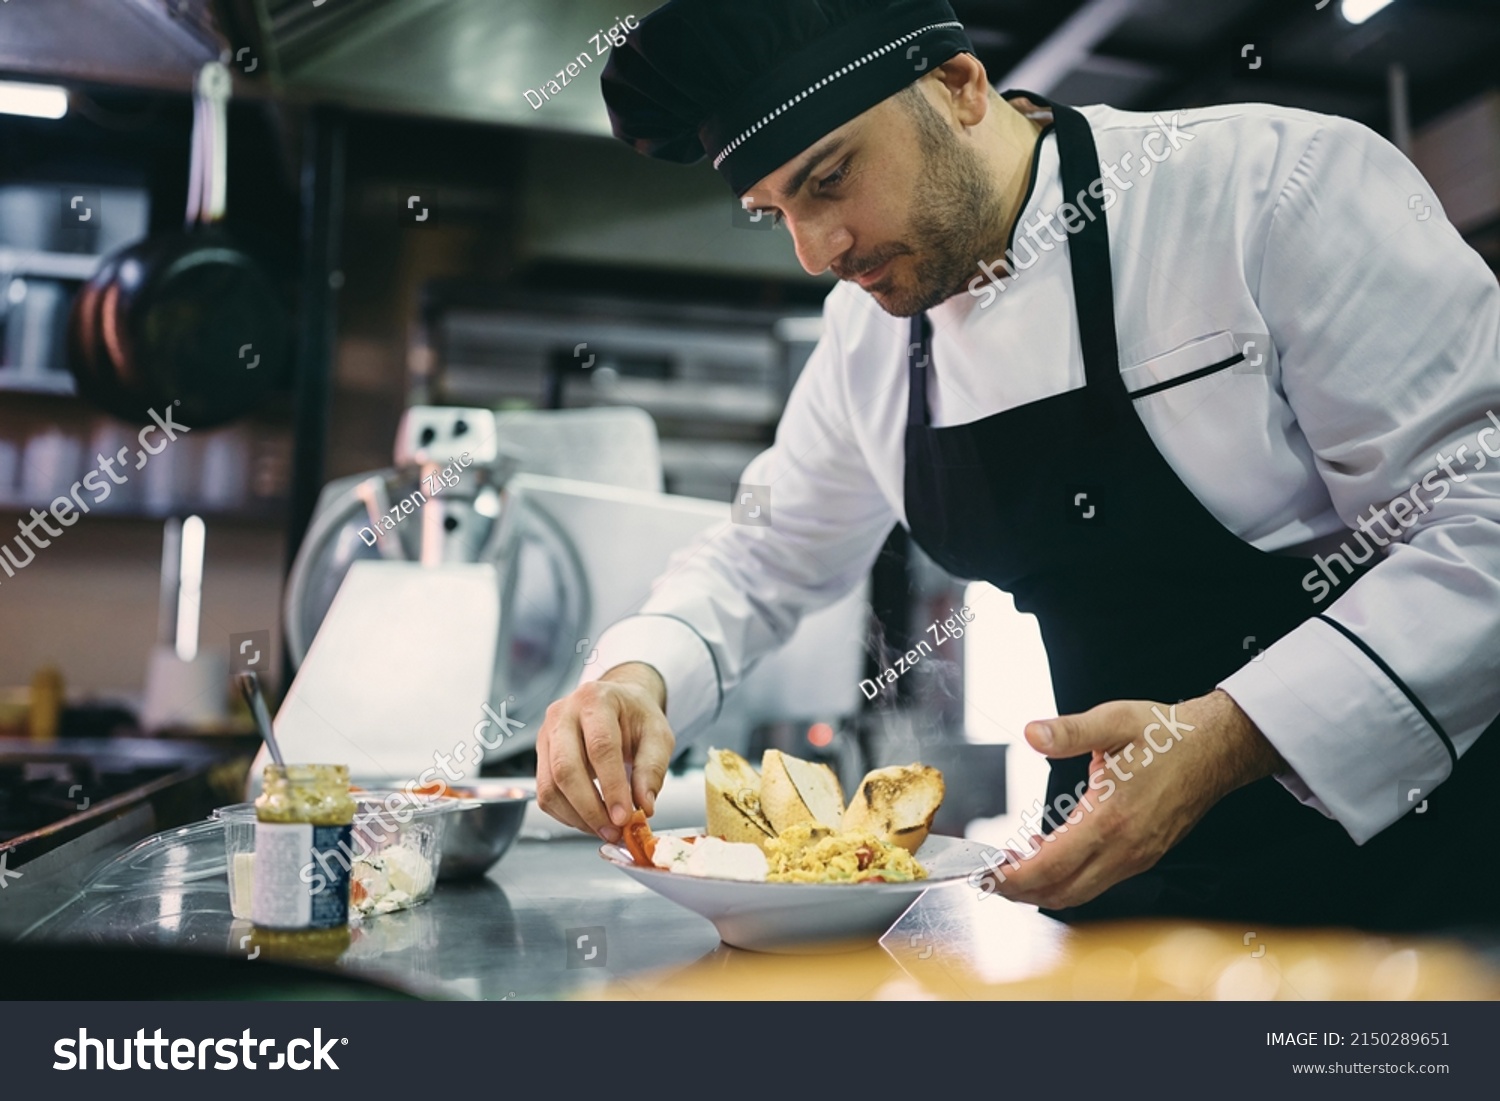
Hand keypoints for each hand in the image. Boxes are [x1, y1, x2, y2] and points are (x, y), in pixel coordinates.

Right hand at [535, 662, 673, 841]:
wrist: (616, 704)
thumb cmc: (635, 716)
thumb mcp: (657, 735)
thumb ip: (652, 769)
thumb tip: (644, 805)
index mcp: (596, 700)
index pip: (600, 747)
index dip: (612, 786)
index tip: (624, 816)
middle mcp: (563, 714)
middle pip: (565, 769)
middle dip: (590, 808)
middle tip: (613, 830)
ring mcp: (546, 735)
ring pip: (550, 786)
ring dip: (577, 817)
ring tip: (606, 829)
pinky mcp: (540, 757)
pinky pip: (545, 794)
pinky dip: (567, 815)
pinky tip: (591, 819)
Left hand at [980, 689, 1283, 909]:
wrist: (1217, 749)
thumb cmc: (1168, 735)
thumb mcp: (1113, 721)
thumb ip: (1068, 731)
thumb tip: (1032, 733)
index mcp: (1112, 818)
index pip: (1052, 866)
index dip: (1014, 877)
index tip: (986, 873)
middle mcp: (1125, 848)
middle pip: (1062, 892)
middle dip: (1020, 891)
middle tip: (988, 876)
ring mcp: (1136, 857)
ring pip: (1080, 892)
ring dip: (1043, 887)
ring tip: (1013, 863)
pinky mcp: (1142, 856)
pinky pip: (1097, 881)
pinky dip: (1067, 877)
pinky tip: (1050, 851)